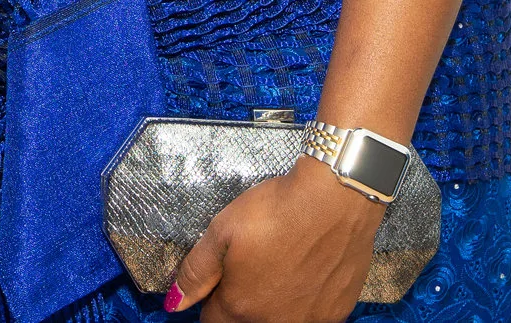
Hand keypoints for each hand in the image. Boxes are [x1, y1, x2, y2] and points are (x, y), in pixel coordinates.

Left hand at [166, 157, 385, 322]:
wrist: (335, 200)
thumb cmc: (276, 211)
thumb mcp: (221, 232)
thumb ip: (195, 273)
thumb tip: (174, 304)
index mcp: (240, 307)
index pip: (211, 322)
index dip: (210, 299)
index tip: (219, 280)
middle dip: (240, 303)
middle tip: (249, 268)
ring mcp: (308, 321)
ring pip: (277, 321)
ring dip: (271, 304)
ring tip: (278, 266)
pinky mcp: (335, 312)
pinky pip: (309, 316)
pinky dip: (302, 302)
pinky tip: (304, 272)